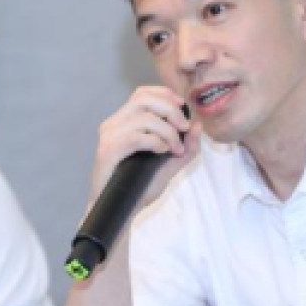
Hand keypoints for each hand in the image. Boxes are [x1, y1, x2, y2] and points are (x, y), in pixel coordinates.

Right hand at [89, 86, 200, 210]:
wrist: (118, 213)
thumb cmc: (138, 189)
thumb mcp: (168, 166)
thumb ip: (185, 148)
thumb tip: (197, 125)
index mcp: (123, 122)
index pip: (141, 93)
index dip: (164, 94)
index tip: (182, 107)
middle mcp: (112, 125)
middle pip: (143, 98)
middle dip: (170, 110)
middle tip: (184, 128)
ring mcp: (108, 137)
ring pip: (143, 117)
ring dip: (167, 131)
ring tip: (174, 149)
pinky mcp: (107, 151)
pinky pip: (136, 136)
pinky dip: (156, 141)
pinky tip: (162, 152)